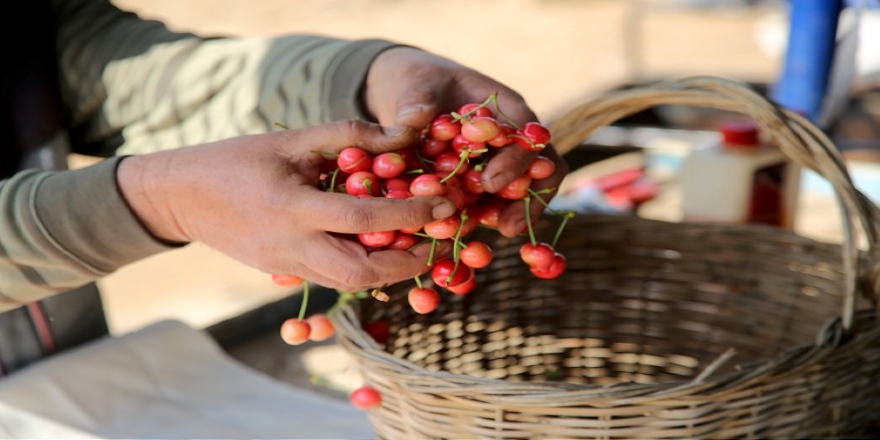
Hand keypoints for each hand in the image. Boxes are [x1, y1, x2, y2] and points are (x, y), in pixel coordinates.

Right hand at [117, 120, 455, 291]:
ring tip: (416, 246)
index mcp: (291, 208)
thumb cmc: (238, 159)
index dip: (409, 215)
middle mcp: (290, 246)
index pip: (362, 221)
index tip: (444, 205)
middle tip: (436, 243)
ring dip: (389, 271)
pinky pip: (332, 279)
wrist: (181, 196)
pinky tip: (380, 249)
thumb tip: (407, 135)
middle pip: (360, 273)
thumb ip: (351, 136)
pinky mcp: (283, 274)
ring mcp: (285, 266)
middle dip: (406, 264)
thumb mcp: (293, 139)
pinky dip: (364, 268)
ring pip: (348, 283)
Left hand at [363, 46, 568, 236]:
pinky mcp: (479, 184)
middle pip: (538, 171)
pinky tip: (469, 236)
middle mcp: (511, 139)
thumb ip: (416, 101)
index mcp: (506, 109)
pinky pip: (491, 205)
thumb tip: (413, 122)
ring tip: (499, 235)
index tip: (489, 183)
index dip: (516, 161)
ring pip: (521, 193)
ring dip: (512, 214)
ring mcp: (498, 163)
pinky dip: (483, 219)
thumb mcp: (414, 82)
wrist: (405, 92)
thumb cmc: (417, 80)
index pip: (529, 136)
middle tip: (507, 226)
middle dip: (526, 200)